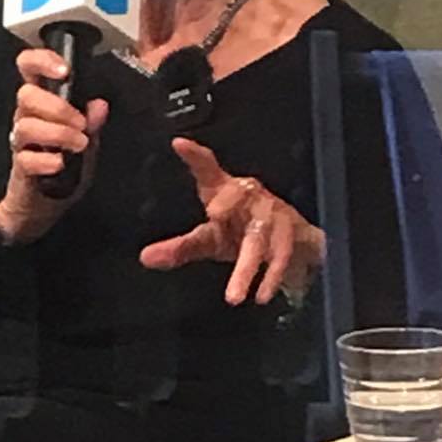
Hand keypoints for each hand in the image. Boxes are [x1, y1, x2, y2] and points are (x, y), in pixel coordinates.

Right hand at [0, 46, 108, 246]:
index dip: (42, 61)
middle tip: (81, 125)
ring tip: (79, 145)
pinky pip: (26, 158)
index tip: (64, 70)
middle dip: (57, 107)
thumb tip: (100, 105)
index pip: (29, 68)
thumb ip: (93, 123)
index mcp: (42, 102)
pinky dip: (47, 161)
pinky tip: (61, 165)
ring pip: (26, 125)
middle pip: (26, 95)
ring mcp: (21, 142)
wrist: (45, 206)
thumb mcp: (87, 141)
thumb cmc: (64, 166)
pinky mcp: (20, 168)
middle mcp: (26, 116)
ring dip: (58, 134)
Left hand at [138, 138, 323, 306]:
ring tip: (233, 298)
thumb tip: (145, 258)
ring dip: (246, 270)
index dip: (196, 157)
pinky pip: (282, 257)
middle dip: (227, 203)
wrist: (295, 245)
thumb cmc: (243, 234)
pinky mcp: (294, 235)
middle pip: (237, 199)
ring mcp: (275, 215)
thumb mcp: (210, 240)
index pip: (209, 170)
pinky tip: (262, 296)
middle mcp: (250, 197)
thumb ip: (180, 248)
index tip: (179, 144)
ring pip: (258, 241)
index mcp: (226, 192)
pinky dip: (272, 277)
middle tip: (213, 215)